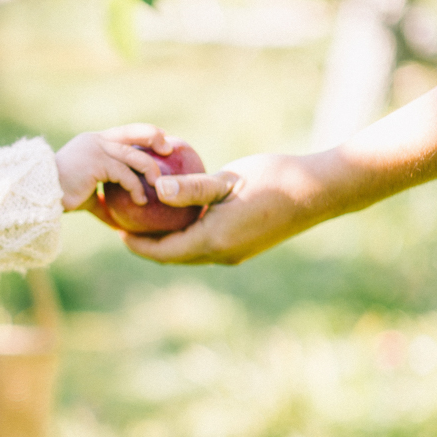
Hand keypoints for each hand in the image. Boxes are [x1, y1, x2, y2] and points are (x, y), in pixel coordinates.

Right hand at [56, 125, 173, 212]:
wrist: (40, 195)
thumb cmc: (59, 197)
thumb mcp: (85, 195)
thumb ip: (101, 200)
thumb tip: (117, 220)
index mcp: (93, 142)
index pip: (123, 132)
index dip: (143, 134)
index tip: (161, 142)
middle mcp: (96, 141)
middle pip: (131, 132)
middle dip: (153, 137)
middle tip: (169, 149)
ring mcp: (96, 149)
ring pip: (132, 155)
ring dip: (150, 170)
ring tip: (159, 184)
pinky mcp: (97, 163)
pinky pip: (124, 174)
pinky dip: (136, 188)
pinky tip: (141, 201)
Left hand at [125, 153, 326, 263]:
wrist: (319, 192)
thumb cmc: (275, 179)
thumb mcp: (227, 180)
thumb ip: (190, 188)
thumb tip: (155, 189)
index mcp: (213, 241)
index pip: (163, 252)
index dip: (137, 245)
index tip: (116, 231)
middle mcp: (222, 254)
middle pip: (174, 256)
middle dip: (148, 245)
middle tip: (125, 226)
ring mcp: (236, 253)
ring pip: (192, 252)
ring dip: (169, 241)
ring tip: (149, 221)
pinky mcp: (246, 245)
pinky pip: (208, 245)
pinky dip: (189, 235)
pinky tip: (184, 215)